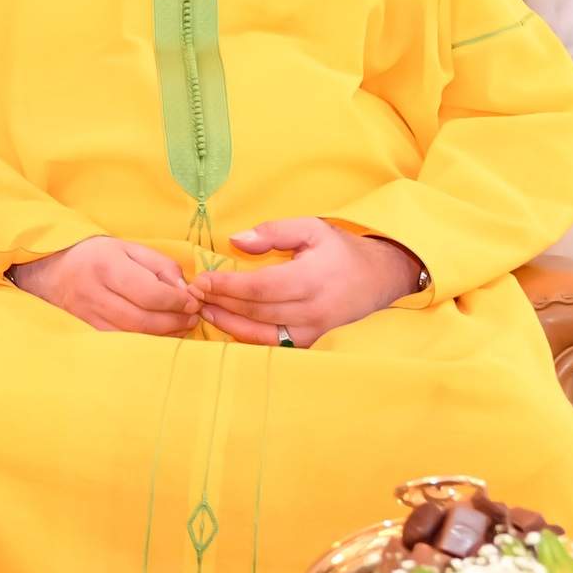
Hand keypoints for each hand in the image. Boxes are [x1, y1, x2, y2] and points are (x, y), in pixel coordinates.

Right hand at [8, 235, 201, 334]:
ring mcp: (87, 317)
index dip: (176, 301)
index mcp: (106, 266)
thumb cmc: (95, 256)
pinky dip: (145, 342)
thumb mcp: (128, 248)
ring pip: (132, 336)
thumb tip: (183, 290)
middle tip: (192, 317)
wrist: (49, 269)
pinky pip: (121, 343)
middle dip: (174, 321)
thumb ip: (160, 265)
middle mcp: (93, 293)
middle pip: (142, 320)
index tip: (192, 301)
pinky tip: (159, 335)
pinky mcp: (85, 332)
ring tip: (180, 326)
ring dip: (164, 335)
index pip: (149, 292)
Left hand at [196, 219, 423, 348]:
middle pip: (256, 311)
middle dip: (221, 303)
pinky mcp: (311, 342)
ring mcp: (313, 331)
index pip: (260, 287)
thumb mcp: (312, 228)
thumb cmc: (340, 250)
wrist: (379, 278)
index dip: (227, 286)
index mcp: (311, 278)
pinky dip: (247, 336)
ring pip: (262, 333)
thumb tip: (236, 240)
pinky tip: (227, 324)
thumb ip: (274, 232)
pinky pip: (273, 344)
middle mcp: (312, 310)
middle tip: (193, 294)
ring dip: (228, 323)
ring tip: (203, 310)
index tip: (202, 280)